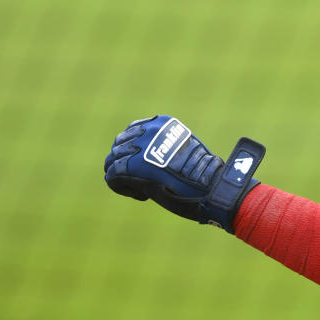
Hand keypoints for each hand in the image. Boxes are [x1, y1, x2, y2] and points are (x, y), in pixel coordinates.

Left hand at [103, 115, 264, 230]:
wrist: (207, 185)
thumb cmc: (200, 173)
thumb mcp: (181, 149)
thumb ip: (162, 147)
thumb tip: (140, 157)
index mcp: (160, 123)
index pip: (132, 130)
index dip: (134, 150)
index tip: (146, 165)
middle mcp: (145, 131)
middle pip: (119, 145)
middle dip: (125, 163)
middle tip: (141, 180)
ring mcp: (137, 148)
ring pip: (112, 161)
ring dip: (122, 177)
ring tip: (141, 189)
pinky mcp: (130, 167)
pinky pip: (112, 176)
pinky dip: (121, 187)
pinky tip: (141, 196)